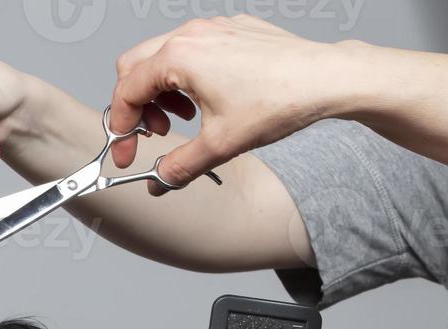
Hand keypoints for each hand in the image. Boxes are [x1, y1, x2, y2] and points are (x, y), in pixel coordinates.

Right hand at [108, 16, 354, 189]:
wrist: (325, 79)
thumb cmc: (278, 101)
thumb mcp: (219, 145)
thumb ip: (178, 167)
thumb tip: (158, 182)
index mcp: (179, 57)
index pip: (127, 92)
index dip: (121, 128)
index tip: (128, 152)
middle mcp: (191, 35)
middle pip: (135, 67)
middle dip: (137, 104)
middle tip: (155, 133)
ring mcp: (212, 28)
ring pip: (162, 55)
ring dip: (162, 91)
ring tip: (183, 118)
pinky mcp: (232, 29)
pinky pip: (192, 49)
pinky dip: (187, 76)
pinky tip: (207, 99)